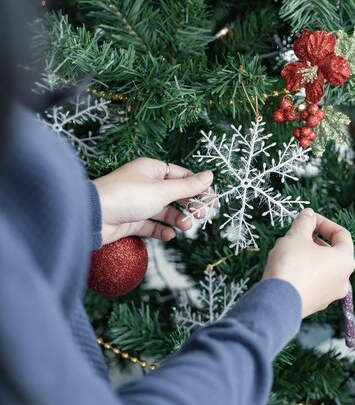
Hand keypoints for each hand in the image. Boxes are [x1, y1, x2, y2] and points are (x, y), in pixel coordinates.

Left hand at [93, 157, 214, 244]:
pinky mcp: (133, 220)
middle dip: (190, 204)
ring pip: (166, 211)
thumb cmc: (125, 196)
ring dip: (179, 219)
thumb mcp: (162, 190)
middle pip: (176, 194)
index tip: (211, 199)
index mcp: (152, 170)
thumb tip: (210, 176)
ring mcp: (139, 203)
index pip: (182, 176)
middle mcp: (146, 185)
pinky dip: (163, 230)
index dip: (198, 187)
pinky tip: (170, 234)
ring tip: (186, 226)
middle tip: (202, 214)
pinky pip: (153, 225)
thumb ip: (188, 186)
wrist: (92, 216)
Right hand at [263, 209, 354, 317]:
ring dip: (305, 254)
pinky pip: (312, 281)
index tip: (308, 219)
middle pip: (331, 251)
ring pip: (320, 267)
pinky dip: (302, 271)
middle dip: (312, 239)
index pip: (342, 234)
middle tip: (296, 235)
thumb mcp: (297, 236)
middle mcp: (343, 279)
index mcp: (345, 261)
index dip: (324, 223)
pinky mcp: (315, 303)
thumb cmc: (292, 266)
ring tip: (286, 250)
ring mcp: (329, 294)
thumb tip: (308, 214)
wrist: (277, 302)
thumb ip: (305, 222)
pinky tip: (285, 267)